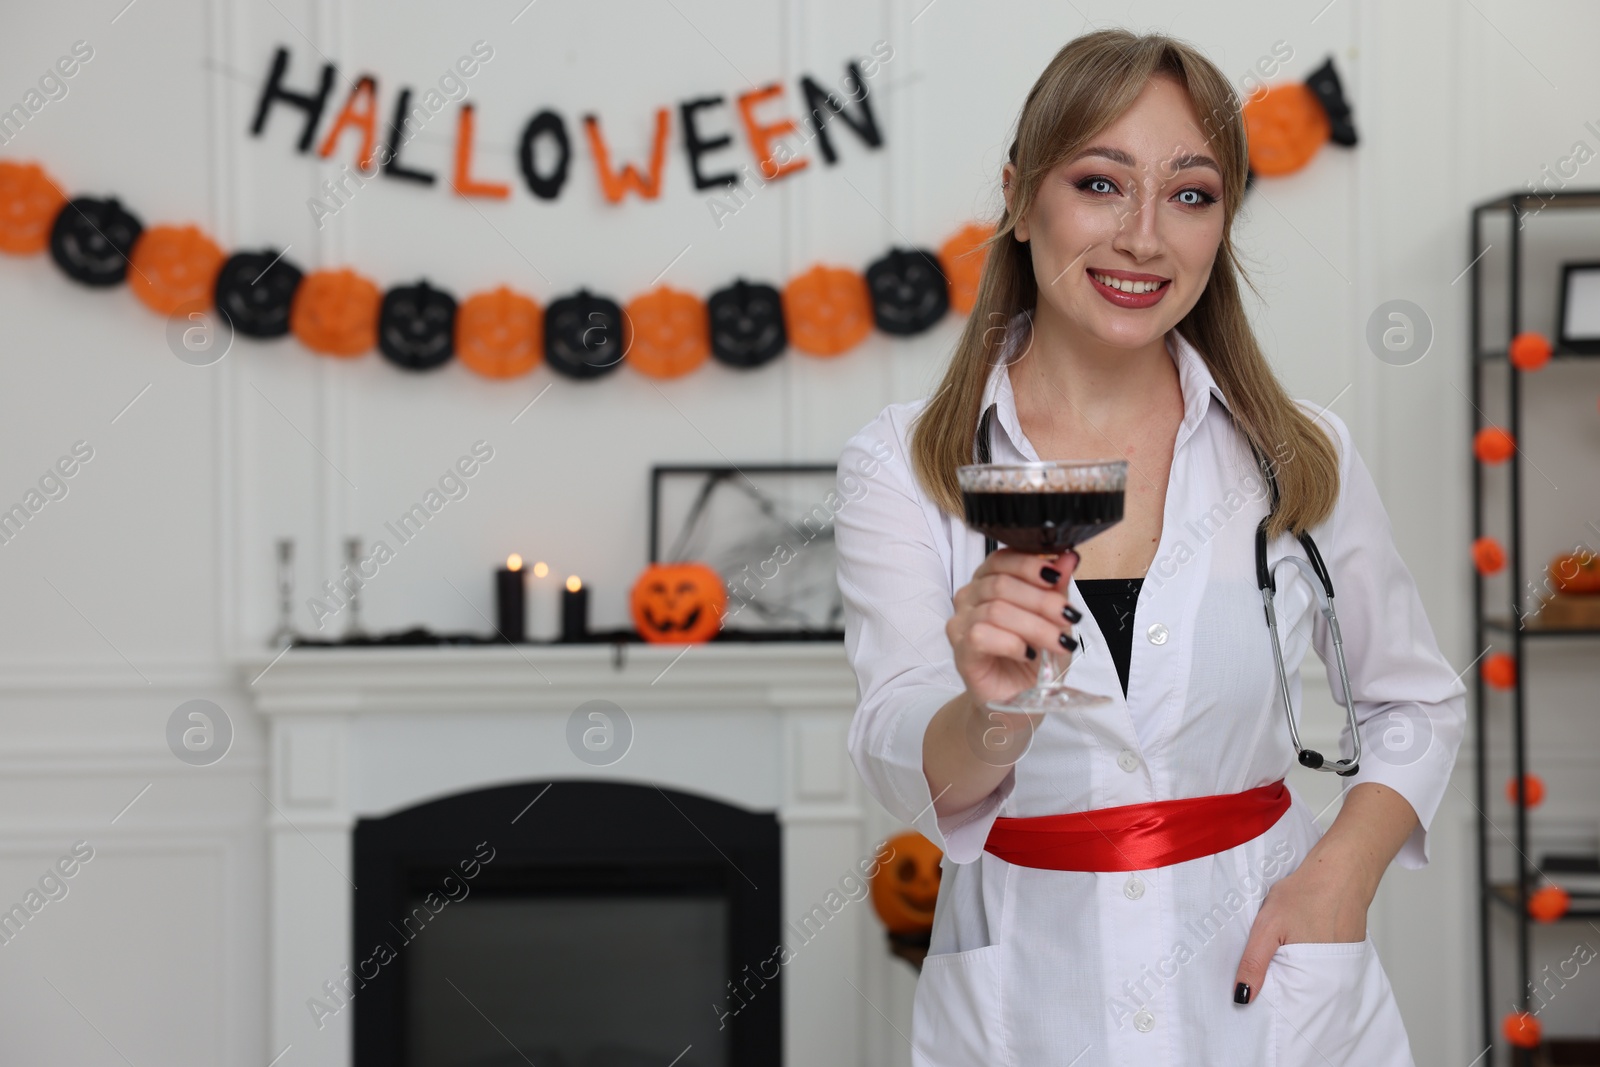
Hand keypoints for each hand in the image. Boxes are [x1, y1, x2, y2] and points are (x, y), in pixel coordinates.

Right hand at [945, 547, 1080, 715]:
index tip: (1057, 578)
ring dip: (1034, 626)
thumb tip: (1068, 558)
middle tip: (1067, 617)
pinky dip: (1011, 643)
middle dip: (1041, 600)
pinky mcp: (960, 651)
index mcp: (989, 581)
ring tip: (1056, 643)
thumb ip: (1057, 589)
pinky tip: (1027, 654)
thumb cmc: (1034, 658)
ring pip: (994, 610)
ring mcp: (960, 624)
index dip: (1029, 565)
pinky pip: (980, 635)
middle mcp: (970, 597)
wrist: (1020, 702)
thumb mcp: (1055, 621)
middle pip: (1000, 584)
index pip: (1001, 559)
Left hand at [1231, 859, 1369, 1004]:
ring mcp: (1340, 968)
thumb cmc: (1307, 894)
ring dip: (1292, 976)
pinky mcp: (1344, 956)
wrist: (1341, 872)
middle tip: (1263, 969)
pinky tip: (1297, 944)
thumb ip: (1254, 962)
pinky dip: (1305, 962)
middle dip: (1279, 989)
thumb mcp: (1268, 926)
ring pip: (1308, 982)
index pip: (1286, 1006)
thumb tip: (1242, 996)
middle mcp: (1331, 980)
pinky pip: (1320, 968)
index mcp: (1312, 979)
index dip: (1266, 1000)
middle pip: (1298, 996)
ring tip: (1282, 952)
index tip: (1248, 995)